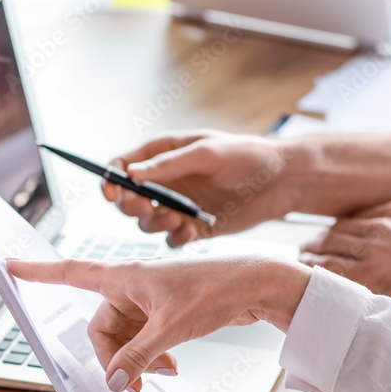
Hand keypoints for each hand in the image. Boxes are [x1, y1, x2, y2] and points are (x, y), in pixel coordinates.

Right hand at [7, 255, 307, 391]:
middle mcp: (132, 285)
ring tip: (163, 374)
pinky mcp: (165, 310)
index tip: (11, 266)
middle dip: (115, 358)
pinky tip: (170, 366)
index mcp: (124, 276)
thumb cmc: (216, 289)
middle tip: (135, 383)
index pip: (71, 272)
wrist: (256, 285)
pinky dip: (151, 355)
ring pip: (124, 337)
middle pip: (101, 326)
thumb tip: (115, 381)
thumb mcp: (172, 328)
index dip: (39, 272)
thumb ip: (139, 356)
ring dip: (137, 360)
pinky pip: (143, 338)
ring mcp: (149, 299)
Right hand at [104, 130, 292, 246]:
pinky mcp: (192, 227)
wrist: (281, 182)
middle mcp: (165, 182)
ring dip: (156, 223)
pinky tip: (192, 231)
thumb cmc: (246, 155)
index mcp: (162, 155)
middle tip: (149, 207)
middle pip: (127, 200)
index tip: (109, 194)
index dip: (109, 180)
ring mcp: (177, 206)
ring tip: (179, 219)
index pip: (121, 167)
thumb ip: (168, 164)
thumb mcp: (206, 152)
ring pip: (146, 222)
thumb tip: (132, 173)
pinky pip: (171, 239)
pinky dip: (175, 238)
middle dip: (132, 206)